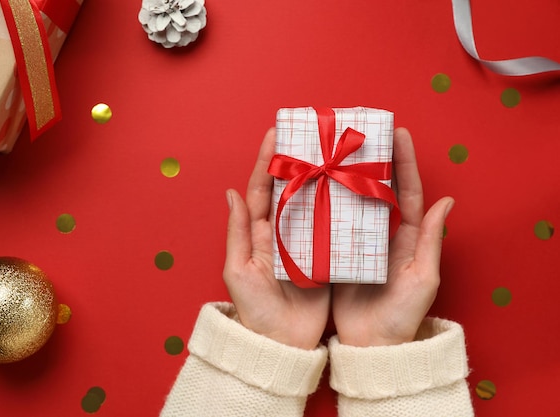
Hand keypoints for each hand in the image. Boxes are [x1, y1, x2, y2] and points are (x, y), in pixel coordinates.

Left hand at [223, 128, 329, 349]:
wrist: (282, 343)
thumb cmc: (255, 309)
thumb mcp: (239, 271)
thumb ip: (237, 233)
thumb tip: (231, 193)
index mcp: (259, 232)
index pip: (263, 188)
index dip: (269, 161)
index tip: (276, 134)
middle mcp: (282, 232)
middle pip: (291, 189)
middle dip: (299, 161)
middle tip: (312, 135)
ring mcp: (305, 243)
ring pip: (314, 203)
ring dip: (323, 178)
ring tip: (334, 153)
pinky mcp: (326, 256)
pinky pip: (334, 226)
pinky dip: (341, 207)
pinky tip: (352, 189)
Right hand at [332, 127, 454, 346]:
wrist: (370, 345)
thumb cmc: (401, 315)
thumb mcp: (422, 279)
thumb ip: (431, 241)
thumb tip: (446, 202)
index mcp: (407, 236)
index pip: (407, 191)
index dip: (404, 162)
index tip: (398, 133)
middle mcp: (383, 233)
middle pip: (378, 188)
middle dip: (372, 159)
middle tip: (361, 133)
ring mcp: (358, 241)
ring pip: (352, 200)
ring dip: (345, 176)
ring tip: (335, 150)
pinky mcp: (337, 252)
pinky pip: (331, 221)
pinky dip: (325, 202)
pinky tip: (314, 185)